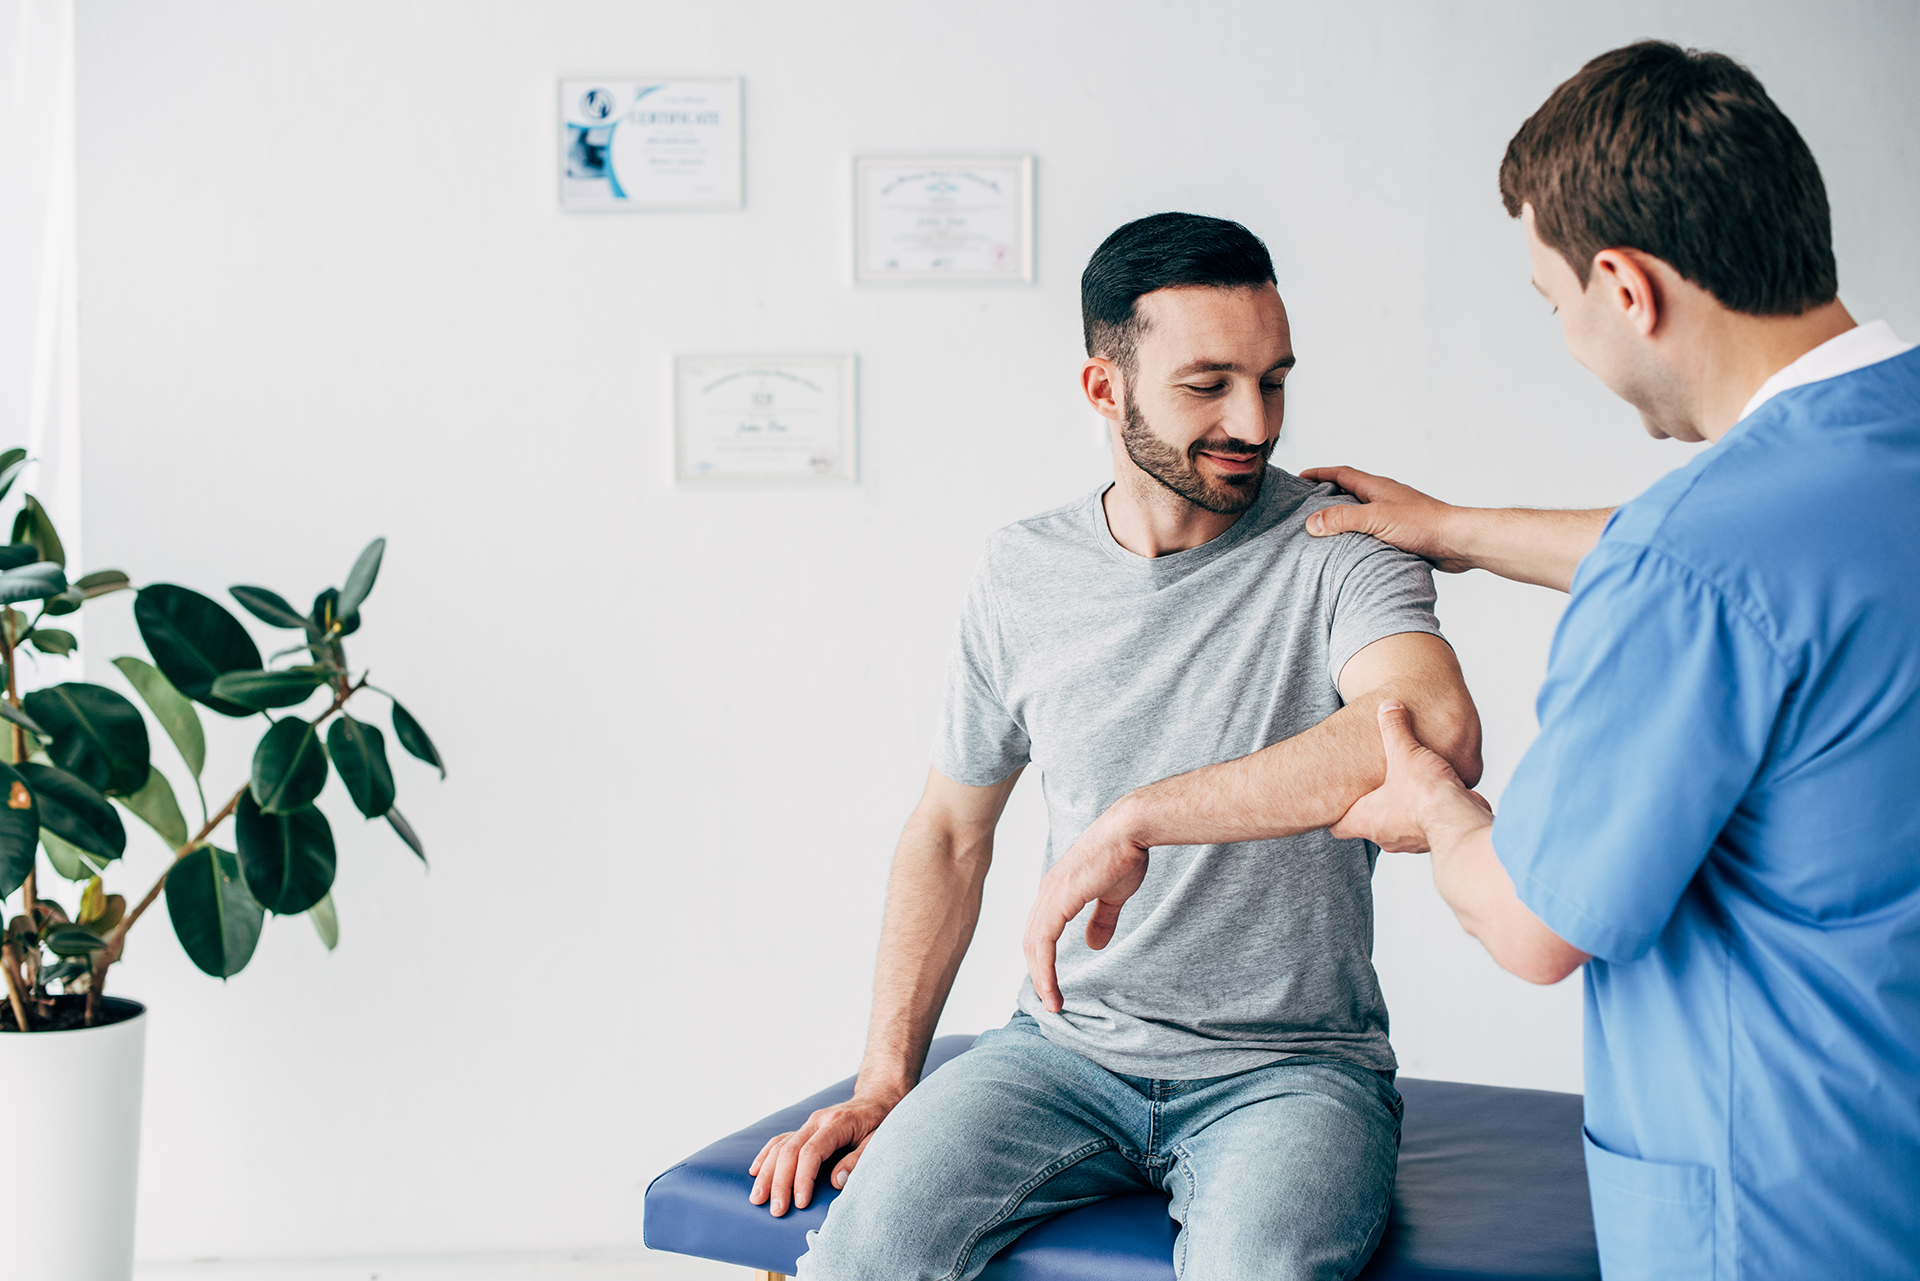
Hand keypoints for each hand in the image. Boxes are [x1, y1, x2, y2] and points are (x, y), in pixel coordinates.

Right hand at [747, 1089, 897, 1215]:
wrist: (879, 1097)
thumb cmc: (882, 1121)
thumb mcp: (879, 1140)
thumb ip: (859, 1159)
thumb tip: (837, 1181)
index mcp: (837, 1123)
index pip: (812, 1152)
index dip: (803, 1179)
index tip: (800, 1203)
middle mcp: (818, 1120)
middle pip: (790, 1151)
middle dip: (780, 1182)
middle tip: (776, 1209)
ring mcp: (810, 1123)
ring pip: (780, 1146)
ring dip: (767, 1173)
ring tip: (758, 1198)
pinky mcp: (805, 1128)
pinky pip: (780, 1140)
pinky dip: (766, 1155)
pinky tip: (755, 1171)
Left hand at [1023, 804, 1150, 1013]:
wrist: (1131, 829)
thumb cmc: (1124, 854)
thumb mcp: (1112, 894)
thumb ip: (1101, 919)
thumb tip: (1092, 945)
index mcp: (1056, 890)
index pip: (1039, 931)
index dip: (1042, 959)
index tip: (1051, 984)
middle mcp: (1047, 892)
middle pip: (1030, 941)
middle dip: (1038, 973)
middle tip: (1050, 1000)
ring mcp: (1050, 894)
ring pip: (1033, 945)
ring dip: (1040, 977)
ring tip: (1052, 1002)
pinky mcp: (1059, 899)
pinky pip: (1043, 941)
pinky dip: (1044, 967)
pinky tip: (1051, 986)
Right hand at [1299, 466, 1473, 572]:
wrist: (1456, 542)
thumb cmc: (1423, 524)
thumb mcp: (1376, 519)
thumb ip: (1343, 519)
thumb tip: (1311, 522)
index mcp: (1377, 487)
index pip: (1342, 473)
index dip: (1320, 473)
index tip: (1301, 477)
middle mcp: (1385, 497)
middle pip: (1350, 491)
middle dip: (1328, 494)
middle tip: (1307, 504)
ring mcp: (1394, 515)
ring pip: (1362, 512)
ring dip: (1344, 516)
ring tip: (1324, 529)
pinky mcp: (1402, 533)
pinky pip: (1373, 530)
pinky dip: (1359, 535)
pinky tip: (1353, 548)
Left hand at [1333, 701, 1492, 851]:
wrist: (1461, 820)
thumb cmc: (1426, 794)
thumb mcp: (1404, 752)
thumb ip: (1394, 728)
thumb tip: (1389, 707)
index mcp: (1366, 820)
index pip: (1337, 826)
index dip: (1335, 812)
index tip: (1339, 797)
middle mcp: (1385, 836)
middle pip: (1368, 824)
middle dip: (1370, 805)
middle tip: (1371, 784)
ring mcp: (1409, 841)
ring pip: (1396, 826)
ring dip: (1399, 809)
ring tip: (1403, 785)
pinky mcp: (1432, 837)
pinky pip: (1422, 825)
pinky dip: (1423, 813)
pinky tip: (1429, 794)